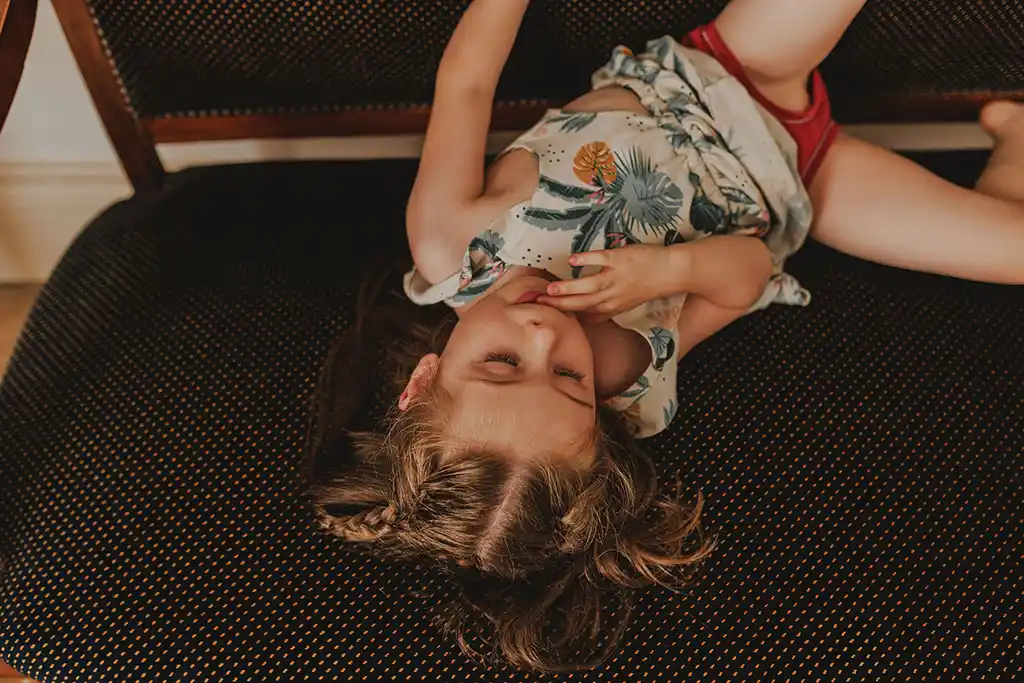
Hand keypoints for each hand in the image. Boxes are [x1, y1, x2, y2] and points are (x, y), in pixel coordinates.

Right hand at [538, 245, 680, 321]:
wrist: (672, 272)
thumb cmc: (646, 285)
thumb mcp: (624, 303)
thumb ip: (603, 309)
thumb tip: (584, 316)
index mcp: (611, 308)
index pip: (584, 314)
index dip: (564, 316)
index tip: (544, 315)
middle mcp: (611, 296)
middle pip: (582, 304)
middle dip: (559, 306)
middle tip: (538, 305)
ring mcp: (616, 278)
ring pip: (589, 287)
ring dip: (568, 289)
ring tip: (549, 291)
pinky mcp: (620, 260)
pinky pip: (601, 260)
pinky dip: (587, 260)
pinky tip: (573, 260)